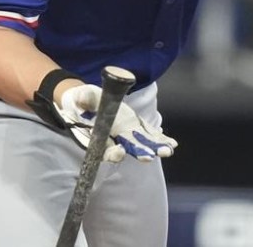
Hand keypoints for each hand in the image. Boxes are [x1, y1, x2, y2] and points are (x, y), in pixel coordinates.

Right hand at [58, 84, 177, 162]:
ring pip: (143, 144)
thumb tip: (81, 100)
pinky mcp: (136, 126)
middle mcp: (115, 139)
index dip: (113, 153)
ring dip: (155, 148)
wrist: (90, 100)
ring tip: (168, 150)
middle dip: (140, 153)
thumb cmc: (82, 100)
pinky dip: (160, 138)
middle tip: (150, 157)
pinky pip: (150, 134)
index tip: (120, 151)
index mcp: (99, 137)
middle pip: (128, 150)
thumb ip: (82, 98)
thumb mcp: (80, 96)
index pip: (106, 151)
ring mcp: (128, 133)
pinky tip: (172, 142)